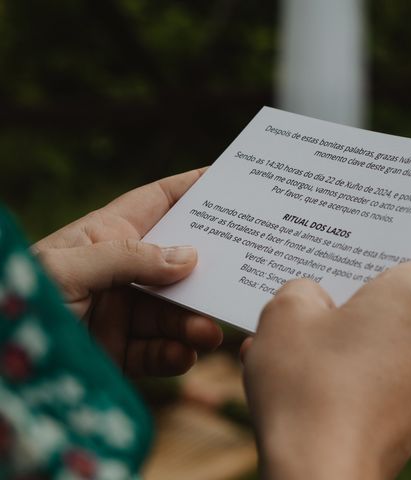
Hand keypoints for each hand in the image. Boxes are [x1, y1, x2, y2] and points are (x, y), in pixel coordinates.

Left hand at [32, 168, 222, 376]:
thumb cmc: (16, 296)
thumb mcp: (67, 267)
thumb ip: (129, 258)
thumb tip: (190, 257)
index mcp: (107, 234)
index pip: (160, 201)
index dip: (194, 189)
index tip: (232, 183)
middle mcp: (122, 270)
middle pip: (179, 264)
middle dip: (208, 270)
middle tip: (239, 274)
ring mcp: (123, 312)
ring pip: (173, 312)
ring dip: (194, 321)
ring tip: (207, 331)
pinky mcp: (120, 351)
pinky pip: (158, 352)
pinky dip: (175, 355)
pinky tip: (184, 354)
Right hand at [242, 239, 410, 479]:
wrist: (318, 478)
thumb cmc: (305, 386)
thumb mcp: (284, 316)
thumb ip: (302, 290)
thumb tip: (313, 298)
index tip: (410, 250)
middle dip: (371, 302)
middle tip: (325, 303)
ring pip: (396, 347)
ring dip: (358, 344)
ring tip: (305, 353)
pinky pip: (389, 385)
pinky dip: (360, 381)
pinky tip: (314, 391)